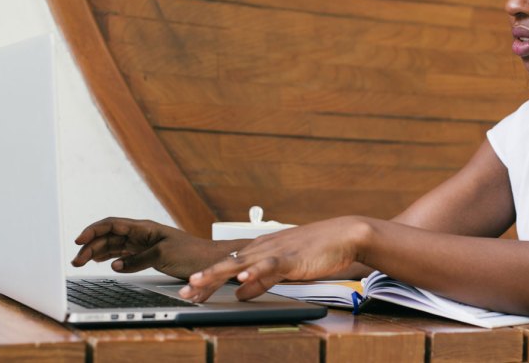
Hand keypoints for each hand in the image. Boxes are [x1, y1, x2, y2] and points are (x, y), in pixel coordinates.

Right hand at [71, 217, 243, 279]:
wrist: (210, 261)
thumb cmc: (192, 253)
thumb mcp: (163, 254)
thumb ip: (138, 260)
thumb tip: (115, 265)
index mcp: (145, 228)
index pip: (112, 224)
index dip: (93, 230)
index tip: (79, 240)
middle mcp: (142, 234)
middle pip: (109, 235)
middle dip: (90, 245)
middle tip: (76, 260)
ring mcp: (143, 244)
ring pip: (114, 245)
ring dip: (97, 252)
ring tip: (81, 262)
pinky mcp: (147, 255)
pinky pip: (123, 254)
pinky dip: (109, 257)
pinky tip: (100, 261)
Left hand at [179, 216, 370, 302]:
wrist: (344, 235)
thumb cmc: (317, 250)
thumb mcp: (284, 270)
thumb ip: (262, 281)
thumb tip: (240, 293)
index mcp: (261, 250)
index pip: (227, 265)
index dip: (207, 278)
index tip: (189, 290)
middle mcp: (263, 248)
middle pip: (226, 264)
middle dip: (203, 278)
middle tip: (184, 291)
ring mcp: (275, 251)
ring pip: (240, 263)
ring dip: (218, 273)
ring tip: (198, 282)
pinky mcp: (291, 257)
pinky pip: (269, 265)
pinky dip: (254, 271)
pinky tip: (242, 277)